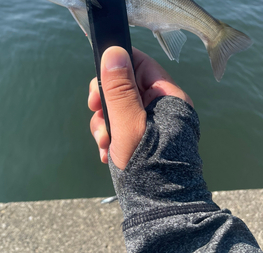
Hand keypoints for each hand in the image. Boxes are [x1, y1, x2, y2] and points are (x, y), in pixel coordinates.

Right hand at [88, 46, 192, 169]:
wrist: (159, 210)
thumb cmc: (148, 166)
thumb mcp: (129, 123)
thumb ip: (120, 88)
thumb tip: (114, 52)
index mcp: (167, 96)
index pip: (140, 64)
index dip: (117, 67)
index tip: (98, 81)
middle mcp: (161, 106)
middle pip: (125, 85)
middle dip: (105, 100)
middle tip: (95, 112)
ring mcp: (153, 123)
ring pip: (119, 107)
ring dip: (105, 122)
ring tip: (103, 141)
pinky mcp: (144, 139)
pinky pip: (121, 125)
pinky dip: (109, 135)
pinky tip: (106, 150)